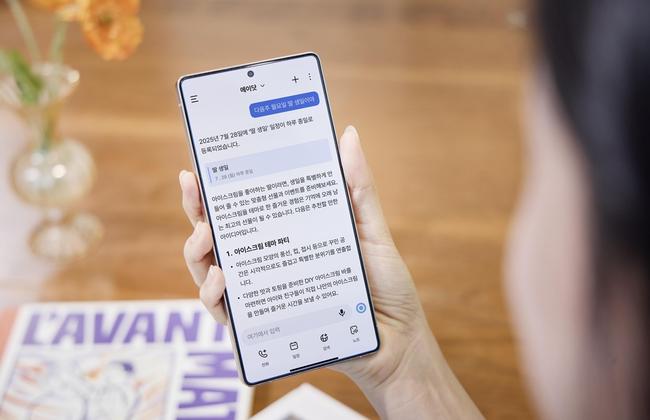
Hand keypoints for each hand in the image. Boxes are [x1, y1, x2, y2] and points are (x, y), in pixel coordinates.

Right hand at [179, 126, 480, 418]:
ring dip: (198, 252)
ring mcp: (262, 294)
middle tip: (195, 192)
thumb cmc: (384, 285)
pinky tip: (223, 278)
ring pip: (210, 271)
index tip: (200, 168)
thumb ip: (358, 187)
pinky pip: (225, 313)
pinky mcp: (262, 327)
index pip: (245, 209)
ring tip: (207, 236)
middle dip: (197, 212)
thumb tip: (348, 134)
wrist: (396, 340)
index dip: (218, 189)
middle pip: (218, 235)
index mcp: (287, 235)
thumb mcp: (372, 231)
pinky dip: (214, 295)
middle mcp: (267, 263)